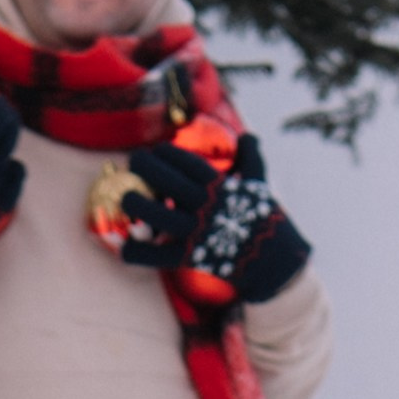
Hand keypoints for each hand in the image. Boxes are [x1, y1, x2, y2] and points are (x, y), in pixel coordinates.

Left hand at [118, 132, 311, 303]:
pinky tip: (124, 248)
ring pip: (162, 216)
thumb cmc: (264, 219)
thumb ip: (251, 158)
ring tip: (126, 198)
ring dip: (140, 205)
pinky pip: (160, 256)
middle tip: (133, 161)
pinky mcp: (192, 258)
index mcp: (221, 187)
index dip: (171, 153)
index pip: (191, 164)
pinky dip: (140, 254)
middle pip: (171, 183)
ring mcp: (199, 233)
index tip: (157, 148)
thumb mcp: (260, 185)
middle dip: (148, 168)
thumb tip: (248, 136)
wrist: (274, 263)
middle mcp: (208, 207)